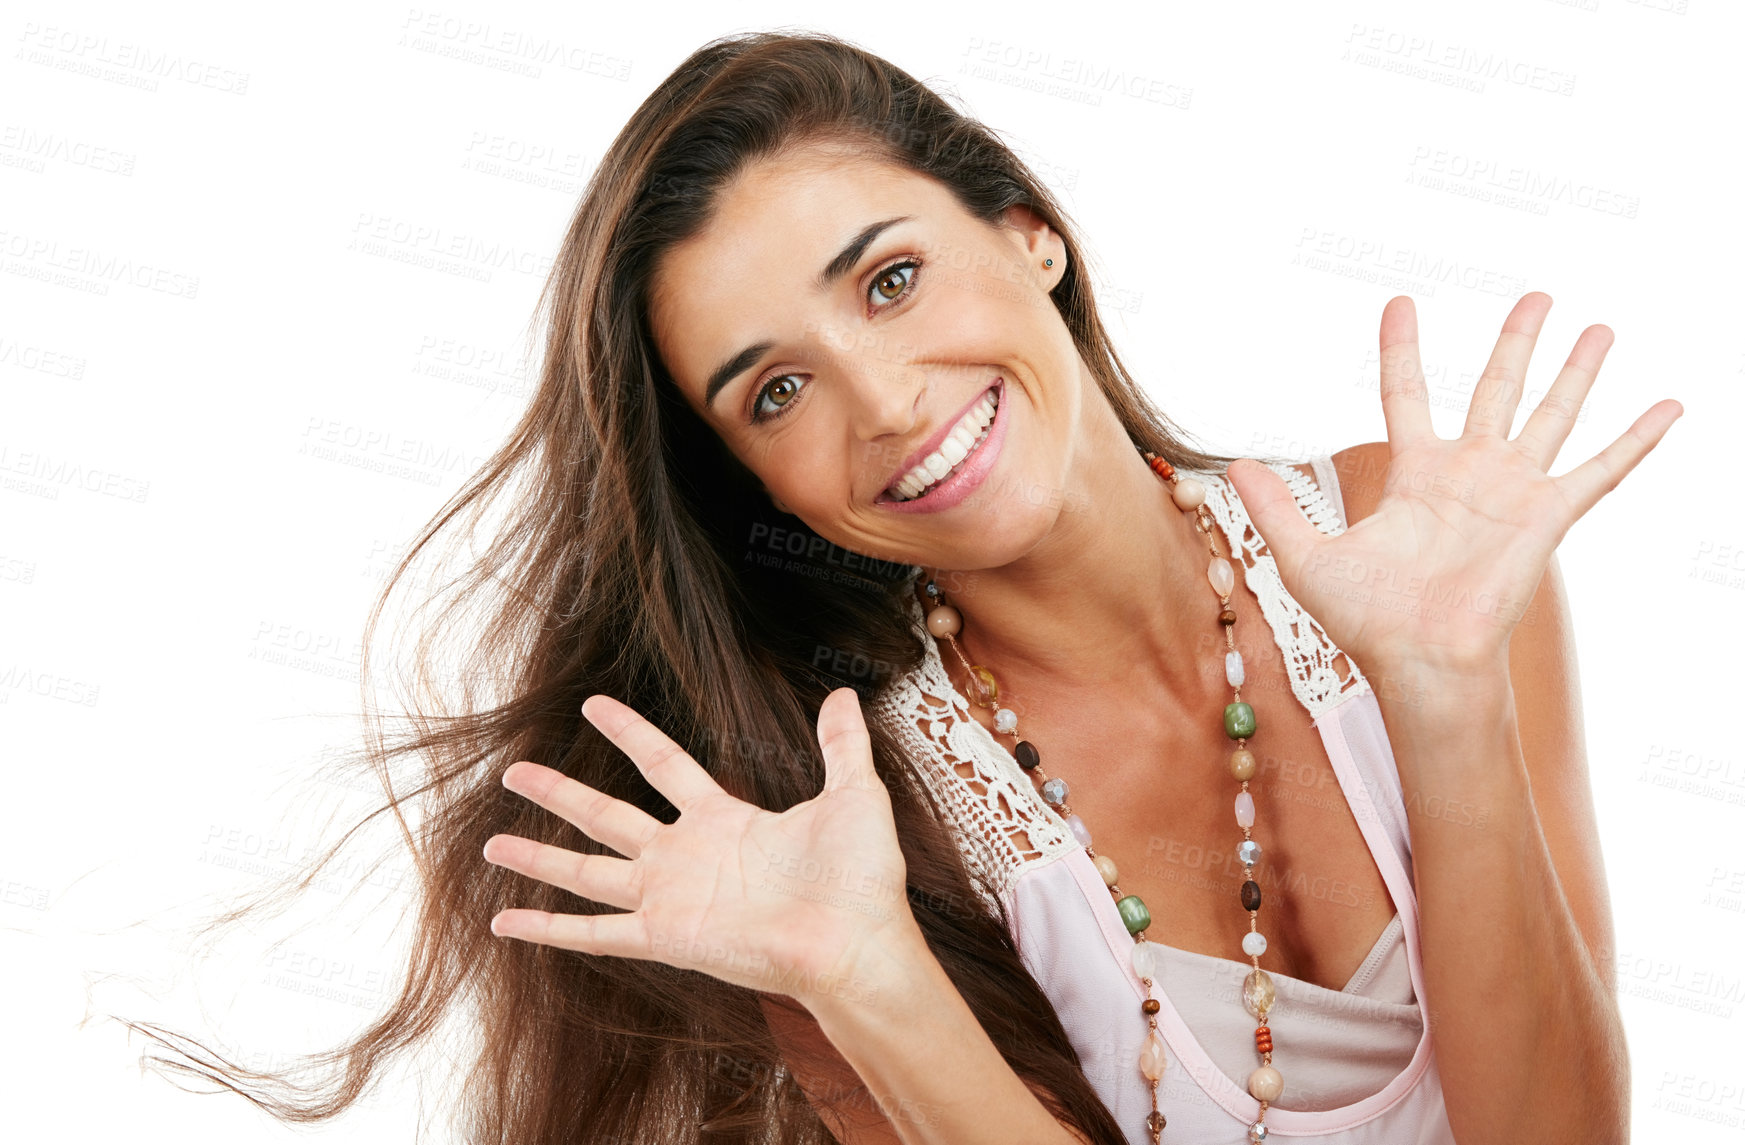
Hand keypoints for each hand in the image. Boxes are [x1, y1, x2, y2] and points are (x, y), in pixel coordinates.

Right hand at [482, 687, 918, 1010]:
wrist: (857, 942)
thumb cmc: (861, 879)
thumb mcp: (855, 795)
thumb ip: (840, 745)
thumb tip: (842, 695)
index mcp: (724, 820)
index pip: (665, 764)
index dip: (630, 734)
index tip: (594, 705)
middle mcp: (687, 857)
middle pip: (607, 814)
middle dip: (560, 792)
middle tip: (514, 771)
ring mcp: (671, 898)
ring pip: (587, 869)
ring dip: (539, 856)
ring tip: (492, 841)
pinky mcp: (665, 937)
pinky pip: (594, 931)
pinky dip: (548, 927)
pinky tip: (506, 920)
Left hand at [1227, 292, 1681, 674]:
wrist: (1418, 662)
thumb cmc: (1367, 621)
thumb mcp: (1305, 556)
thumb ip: (1274, 508)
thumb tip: (1234, 466)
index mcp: (1414, 476)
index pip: (1408, 394)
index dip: (1403, 349)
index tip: (1402, 302)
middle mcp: (1468, 475)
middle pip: (1497, 389)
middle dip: (1517, 343)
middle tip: (1538, 296)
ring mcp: (1512, 492)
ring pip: (1552, 415)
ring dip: (1577, 373)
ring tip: (1599, 328)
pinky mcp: (1548, 517)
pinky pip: (1600, 470)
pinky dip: (1636, 440)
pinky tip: (1668, 406)